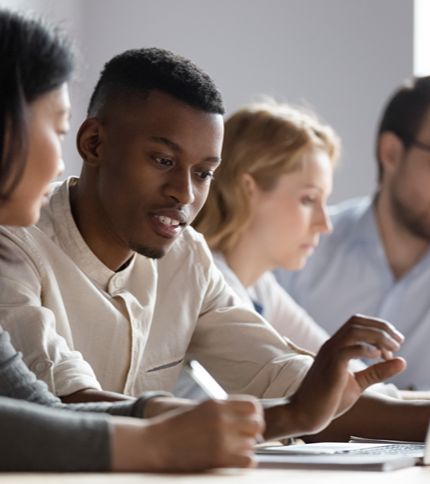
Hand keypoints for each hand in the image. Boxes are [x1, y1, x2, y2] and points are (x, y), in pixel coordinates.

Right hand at [113, 397, 263, 471]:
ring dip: (246, 448)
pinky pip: (248, 460)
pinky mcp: (219, 457)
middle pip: (257, 423)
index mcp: (217, 404)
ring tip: (233, 450)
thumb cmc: (176, 427)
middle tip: (246, 438)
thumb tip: (246, 418)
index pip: (252, 404)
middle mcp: (222, 418)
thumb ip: (223, 410)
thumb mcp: (200, 409)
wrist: (156, 443)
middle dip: (254, 432)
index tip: (250, 422)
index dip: (255, 414)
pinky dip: (246, 461)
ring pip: (252, 443)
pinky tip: (237, 461)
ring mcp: (221, 437)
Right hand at [285, 314, 405, 435]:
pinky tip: (378, 357)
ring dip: (377, 336)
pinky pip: (348, 350)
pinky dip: (366, 349)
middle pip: (356, 322)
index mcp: (336, 347)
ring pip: (353, 331)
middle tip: (398, 342)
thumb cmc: (328, 400)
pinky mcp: (330, 366)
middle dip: (381, 328)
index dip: (378, 327)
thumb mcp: (358, 383)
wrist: (304, 413)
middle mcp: (331, 345)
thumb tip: (402, 361)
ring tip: (391, 349)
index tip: (395, 343)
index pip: (357, 324)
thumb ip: (377, 372)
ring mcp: (329, 354)